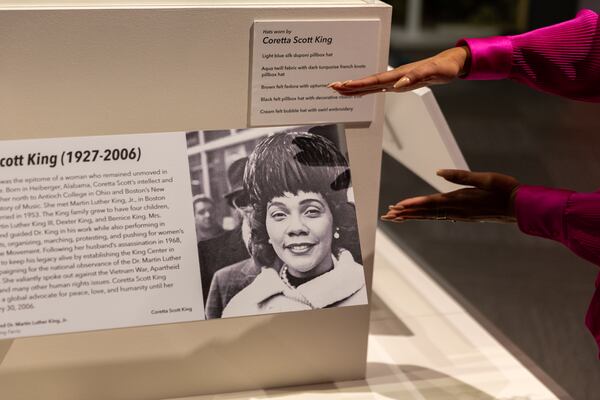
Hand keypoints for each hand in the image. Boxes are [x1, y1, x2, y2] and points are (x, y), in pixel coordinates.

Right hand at [328, 46, 469, 95]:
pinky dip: (366, 90)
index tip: (345, 85)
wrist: (449, 64)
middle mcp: (395, 76)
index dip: (360, 84)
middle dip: (350, 85)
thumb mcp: (434, 73)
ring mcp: (395, 79)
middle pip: (368, 82)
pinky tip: (358, 92)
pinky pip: (378, 88)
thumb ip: (416, 77)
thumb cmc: (444, 68)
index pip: (376, 80)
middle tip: (332, 87)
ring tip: (338, 89)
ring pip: (371, 85)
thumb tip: (398, 85)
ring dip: (355, 88)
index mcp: (400, 74)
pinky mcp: (398, 83)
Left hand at [381, 170, 519, 222]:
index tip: (396, 207)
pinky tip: (420, 217)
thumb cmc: (505, 189)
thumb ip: (461, 176)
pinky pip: (439, 217)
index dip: (412, 205)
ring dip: (412, 216)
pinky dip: (426, 216)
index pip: (430, 203)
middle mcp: (457, 210)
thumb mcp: (484, 178)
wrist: (521, 207)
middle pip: (425, 212)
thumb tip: (439, 172)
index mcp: (460, 200)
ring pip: (430, 216)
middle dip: (405, 214)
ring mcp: (460, 215)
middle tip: (386, 215)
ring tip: (396, 217)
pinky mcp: (464, 216)